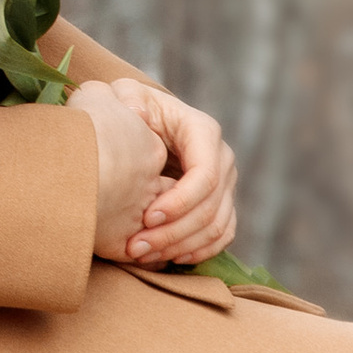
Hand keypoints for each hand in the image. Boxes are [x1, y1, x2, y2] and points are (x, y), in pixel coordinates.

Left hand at [74, 73, 236, 269]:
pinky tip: (169, 258)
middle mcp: (222, 158)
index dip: (180, 201)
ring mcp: (226, 184)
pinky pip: (222, 236)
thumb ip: (127, 98)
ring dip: (180, 246)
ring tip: (143, 254)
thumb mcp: (126, 95)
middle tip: (137, 246)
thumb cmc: (131, 109)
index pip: (205, 174)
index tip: (147, 216)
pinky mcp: (222, 204)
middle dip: (174, 231)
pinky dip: (198, 251)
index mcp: (203, 132)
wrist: (144, 126)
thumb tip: (137, 113)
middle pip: (210, 207)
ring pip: (216, 226)